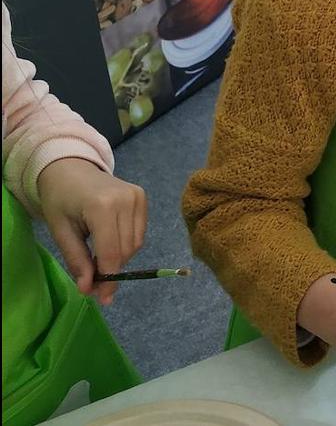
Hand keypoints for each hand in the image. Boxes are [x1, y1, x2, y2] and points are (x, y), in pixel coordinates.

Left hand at [37, 157, 146, 304]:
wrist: (70, 169)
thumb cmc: (60, 200)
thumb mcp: (61, 231)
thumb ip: (76, 260)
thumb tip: (88, 289)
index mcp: (102, 206)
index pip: (111, 252)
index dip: (108, 278)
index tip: (103, 299)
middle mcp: (126, 200)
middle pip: (126, 250)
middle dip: (112, 270)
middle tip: (94, 281)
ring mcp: (138, 196)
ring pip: (136, 244)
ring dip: (119, 258)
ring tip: (99, 257)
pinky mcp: (143, 197)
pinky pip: (140, 233)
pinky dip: (127, 245)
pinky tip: (110, 241)